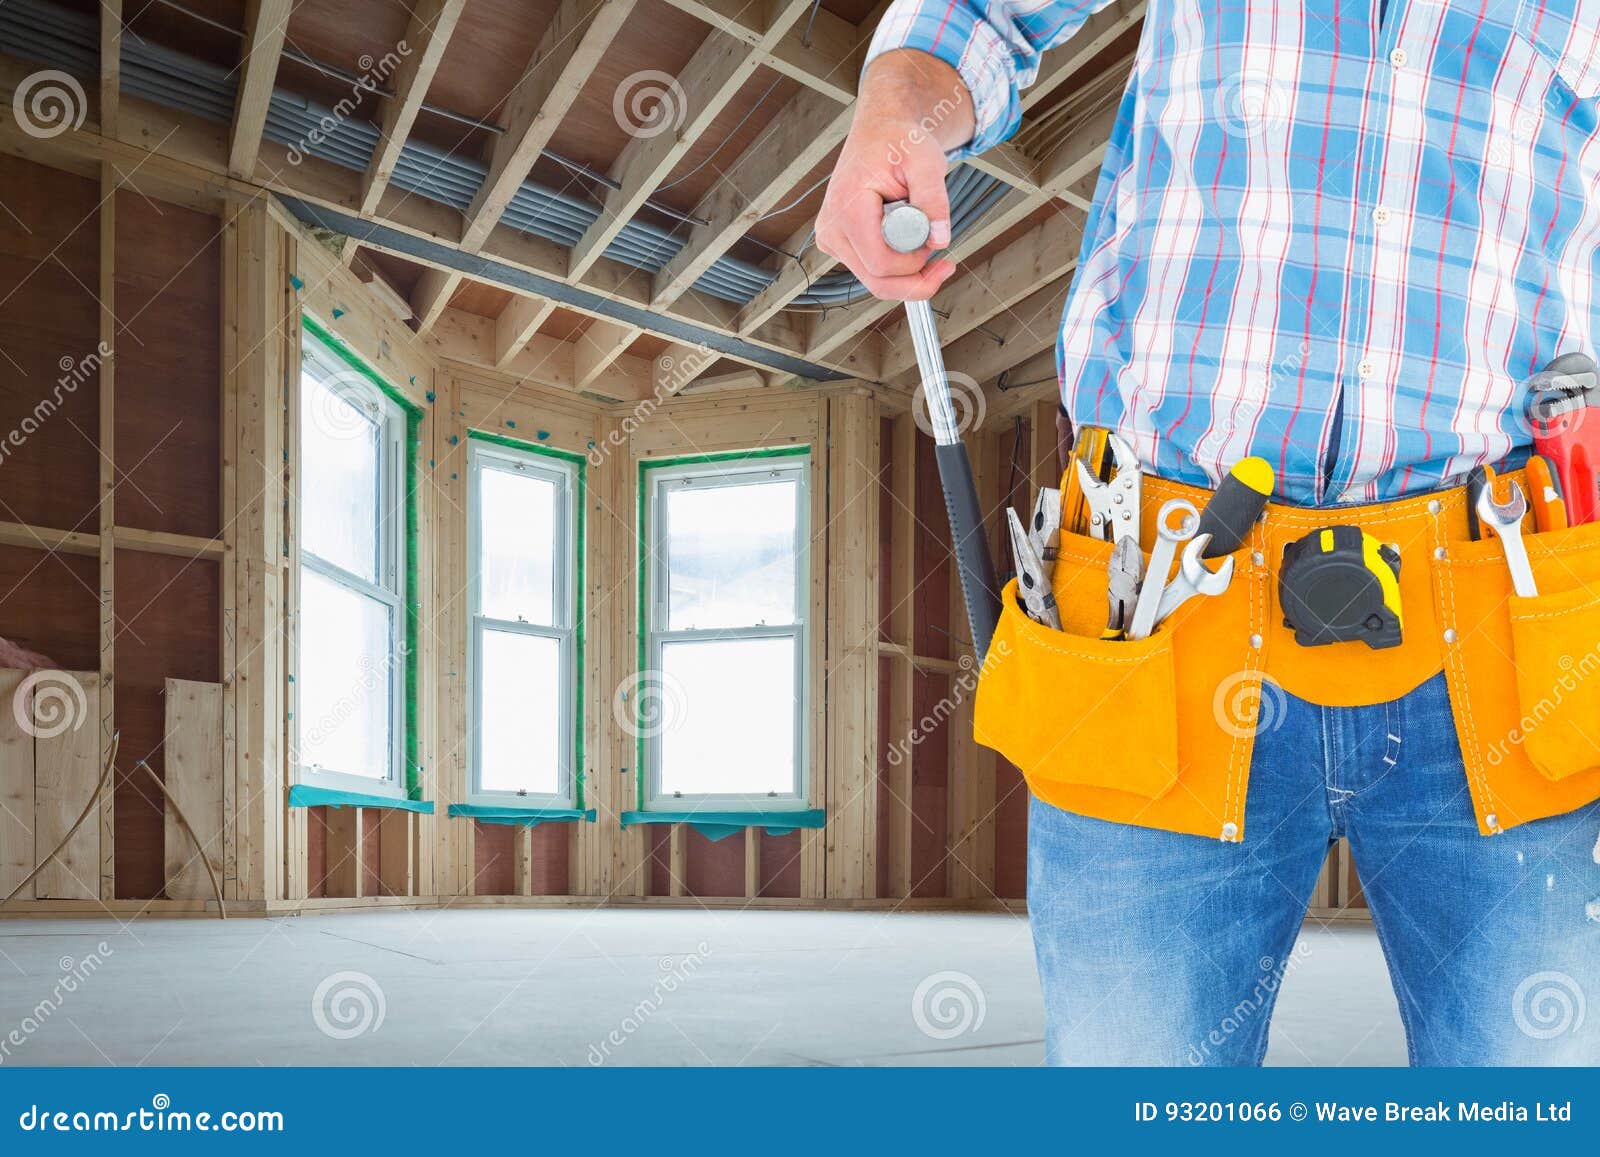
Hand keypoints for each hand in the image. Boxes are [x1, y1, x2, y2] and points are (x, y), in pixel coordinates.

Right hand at [815, 50, 974, 300]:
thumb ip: (934, 200)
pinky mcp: (839, 244)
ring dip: (906, 272)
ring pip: (875, 281)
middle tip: (944, 264)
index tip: (936, 242)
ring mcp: (832, 240)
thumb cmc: (898, 140)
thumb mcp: (925, 161)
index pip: (881, 262)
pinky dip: (896, 267)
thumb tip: (940, 240)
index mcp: (847, 208)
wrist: (880, 131)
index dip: (915, 262)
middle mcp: (832, 229)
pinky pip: (871, 272)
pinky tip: (907, 242)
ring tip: (923, 239)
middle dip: (915, 278)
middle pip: (877, 281)